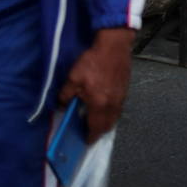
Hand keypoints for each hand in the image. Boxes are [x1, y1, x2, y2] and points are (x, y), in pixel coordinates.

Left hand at [58, 27, 135, 142]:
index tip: (85, 141)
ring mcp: (121, 97)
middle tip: (90, 132)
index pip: (95, 128)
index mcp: (99, 104)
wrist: (114, 46)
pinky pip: (118, 107)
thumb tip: (61, 106)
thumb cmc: (93, 61)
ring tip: (96, 121)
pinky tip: (104, 106)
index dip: (90, 137)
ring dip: (106, 122)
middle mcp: (112, 104)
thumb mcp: (73, 78)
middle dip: (99, 132)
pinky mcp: (125, 90)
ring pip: (114, 117)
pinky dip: (111, 112)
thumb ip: (65, 95)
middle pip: (108, 126)